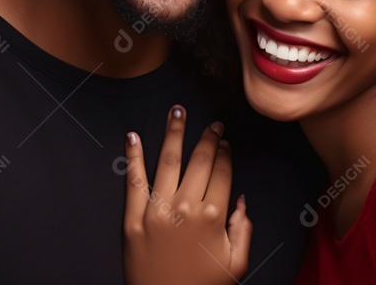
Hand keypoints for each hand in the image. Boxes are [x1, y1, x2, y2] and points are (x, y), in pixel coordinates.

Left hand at [123, 105, 251, 284]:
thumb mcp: (236, 263)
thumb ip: (243, 228)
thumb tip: (240, 199)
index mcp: (214, 217)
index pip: (222, 172)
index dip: (224, 154)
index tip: (225, 142)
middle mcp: (186, 208)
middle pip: (199, 161)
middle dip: (207, 138)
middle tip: (212, 123)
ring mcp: (157, 212)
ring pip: (168, 162)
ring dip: (174, 133)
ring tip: (177, 111)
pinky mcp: (132, 221)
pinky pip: (133, 182)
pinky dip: (133, 157)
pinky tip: (132, 137)